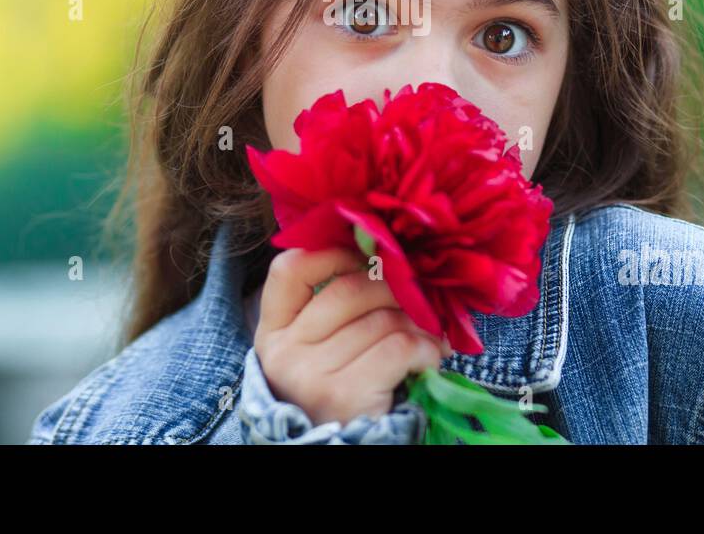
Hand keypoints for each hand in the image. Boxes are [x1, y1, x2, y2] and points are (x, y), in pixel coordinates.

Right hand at [253, 246, 452, 425]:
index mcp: (273, 331)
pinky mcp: (344, 393)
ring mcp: (311, 373)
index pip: (290, 269)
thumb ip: (335, 310)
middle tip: (418, 302)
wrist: (337, 451)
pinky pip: (398, 347)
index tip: (365, 259)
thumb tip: (388, 261)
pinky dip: (425, 349)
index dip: (331, 253)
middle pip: (349, 288)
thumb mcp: (317, 351)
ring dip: (419, 325)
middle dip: (395, 290)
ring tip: (430, 336)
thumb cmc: (336, 391)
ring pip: (382, 319)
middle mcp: (285, 351)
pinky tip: (429, 359)